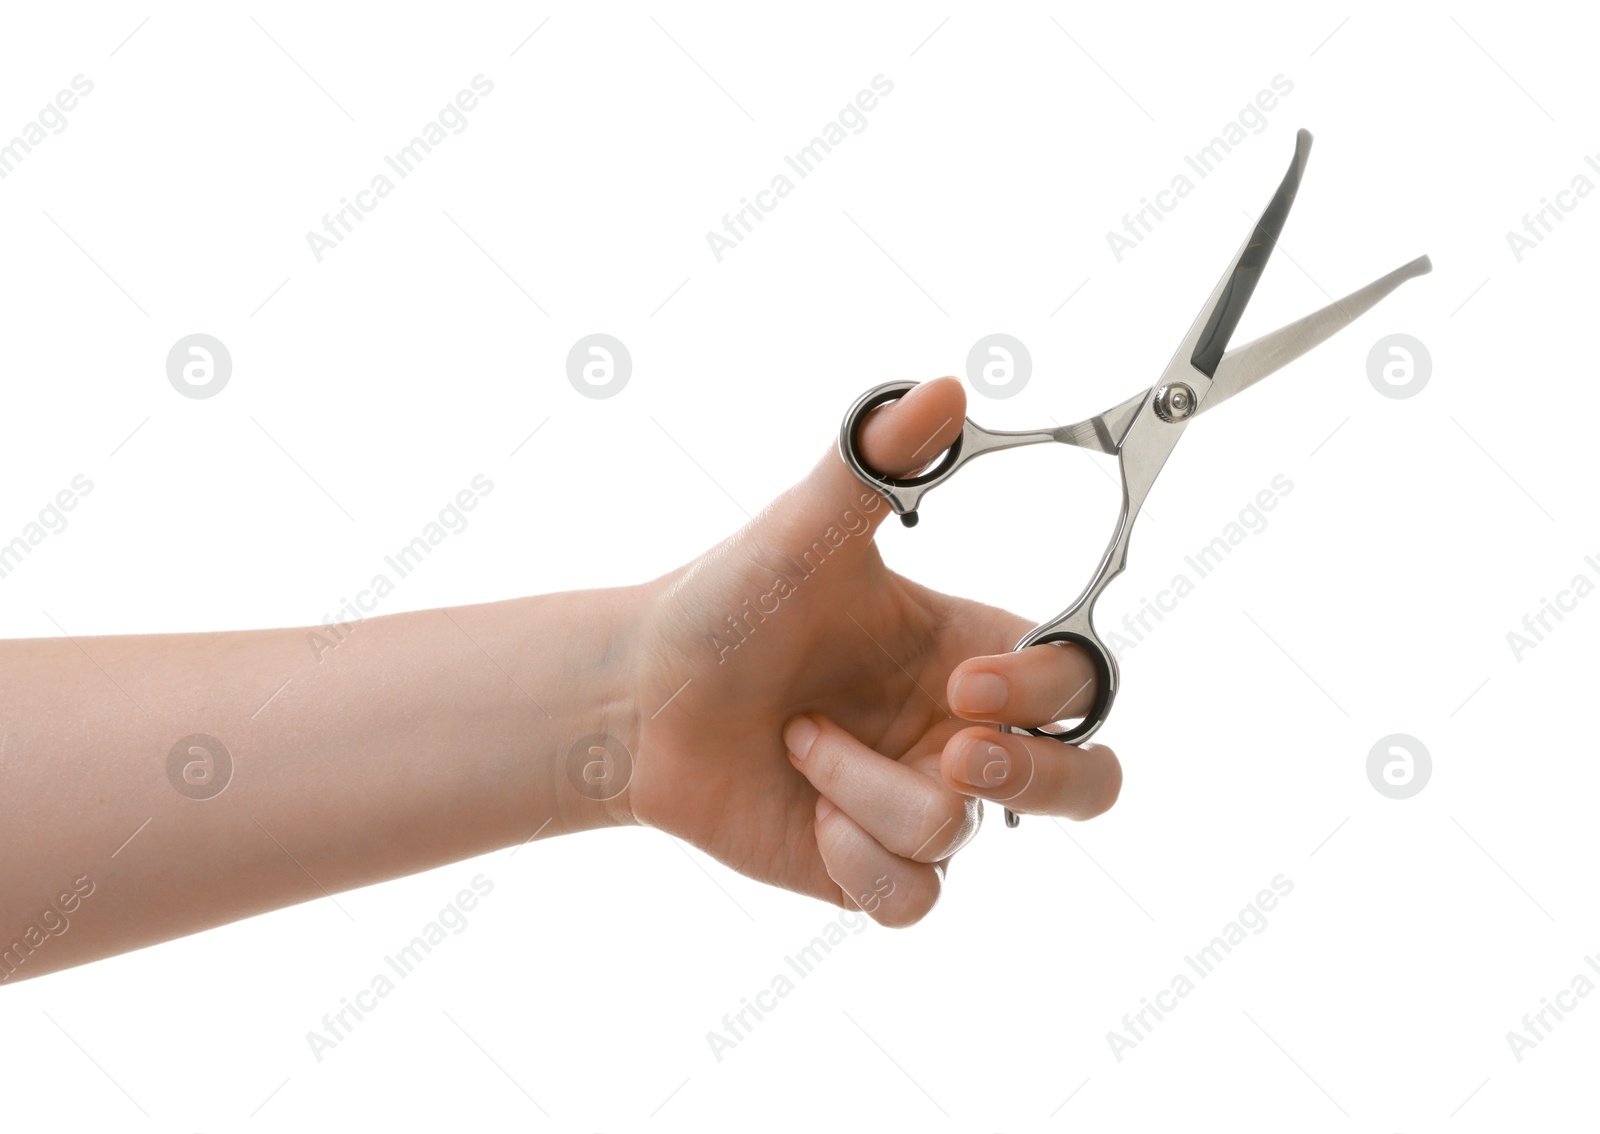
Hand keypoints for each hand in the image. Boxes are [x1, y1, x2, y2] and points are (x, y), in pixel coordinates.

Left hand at [624, 377, 1122, 925]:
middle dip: (1034, 778)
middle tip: (951, 753)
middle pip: (1087, 783)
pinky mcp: (874, 870)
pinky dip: (859, 862)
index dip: (1042, 692)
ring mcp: (920, 805)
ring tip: (798, 742)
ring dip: (863, 788)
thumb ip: (876, 463)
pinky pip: (915, 898)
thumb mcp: (802, 532)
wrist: (641, 698)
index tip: (962, 681)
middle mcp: (961, 733)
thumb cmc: (729, 606)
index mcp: (972, 650)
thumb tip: (945, 388)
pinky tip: (810, 816)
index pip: (1076, 683)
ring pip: (961, 835)